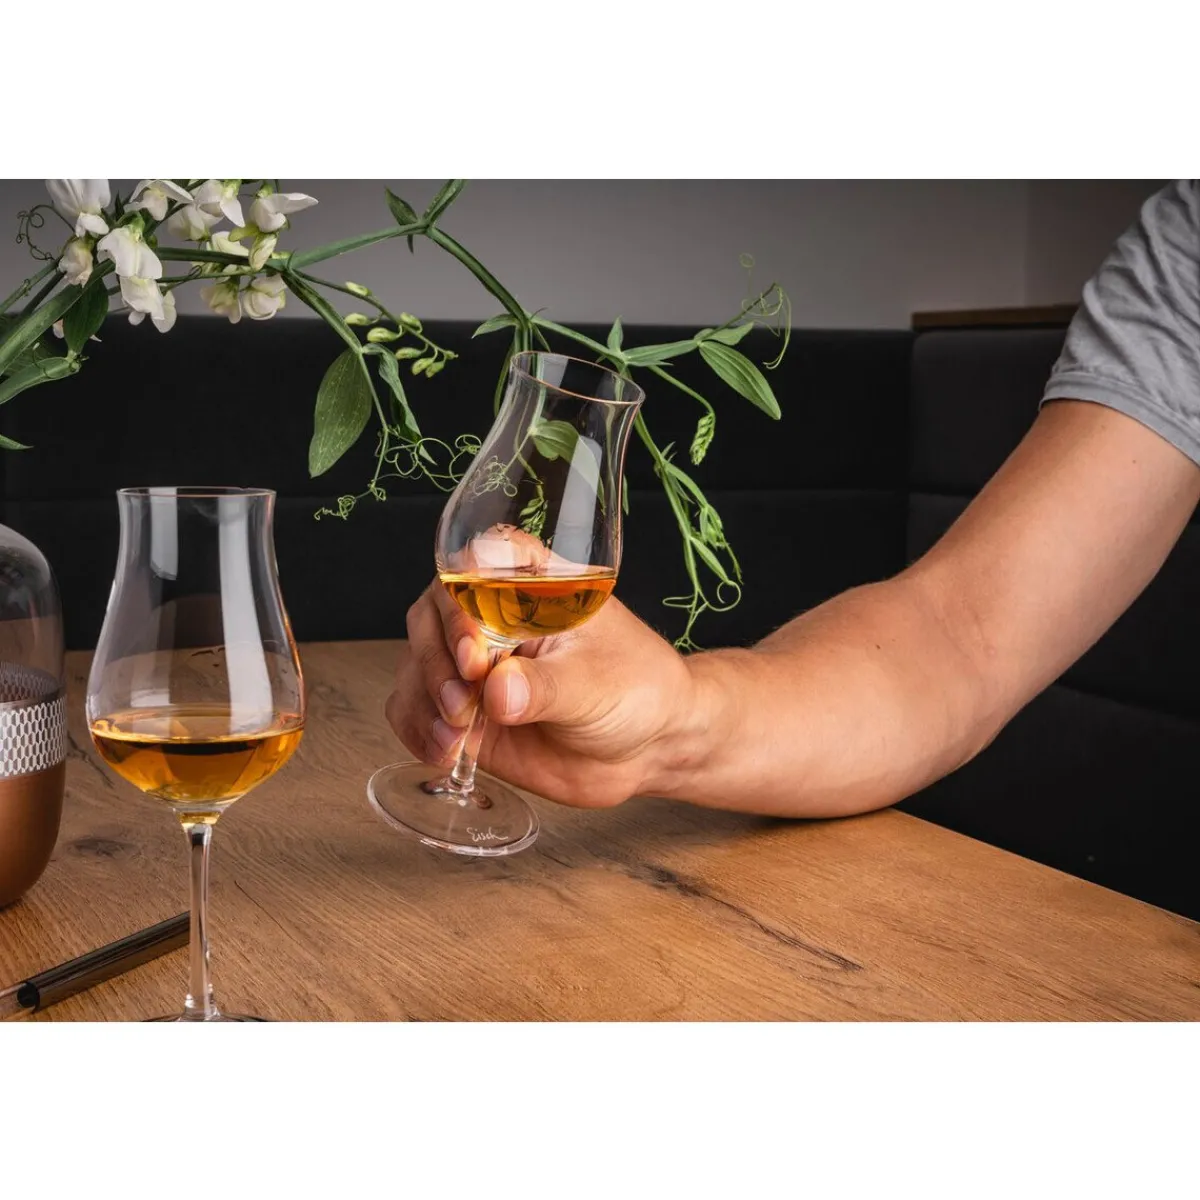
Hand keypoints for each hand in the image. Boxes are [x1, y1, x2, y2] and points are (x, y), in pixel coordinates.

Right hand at [385, 580, 694, 807]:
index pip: (482, 561)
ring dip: (425, 699)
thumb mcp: (596, 683)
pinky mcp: (463, 711)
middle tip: (467, 698)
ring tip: (458, 734)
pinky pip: (414, 710)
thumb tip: (497, 692)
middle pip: (432, 613)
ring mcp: (473, 666)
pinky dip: (418, 730)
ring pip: (417, 663)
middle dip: (438, 660)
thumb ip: (546, 688)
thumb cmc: (636, 689)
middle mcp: (492, 618)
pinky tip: (446, 752)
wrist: (646, 746)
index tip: (475, 647)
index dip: (464, 600)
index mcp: (532, 584)